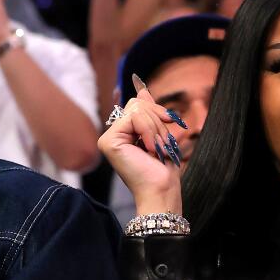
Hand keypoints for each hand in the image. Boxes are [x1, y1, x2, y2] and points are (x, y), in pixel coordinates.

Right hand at [98, 76, 186, 216]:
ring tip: (157, 149)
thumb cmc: (162, 169)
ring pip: (138, 109)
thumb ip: (149, 112)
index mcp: (124, 133)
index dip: (156, 109)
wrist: (161, 189)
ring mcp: (108, 138)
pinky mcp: (109, 141)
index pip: (138, 105)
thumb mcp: (159, 134)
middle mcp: (113, 134)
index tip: (170, 118)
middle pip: (137, 104)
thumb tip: (142, 90)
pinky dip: (149, 131)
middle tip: (163, 144)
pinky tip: (150, 149)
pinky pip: (135, 118)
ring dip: (156, 128)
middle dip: (158, 120)